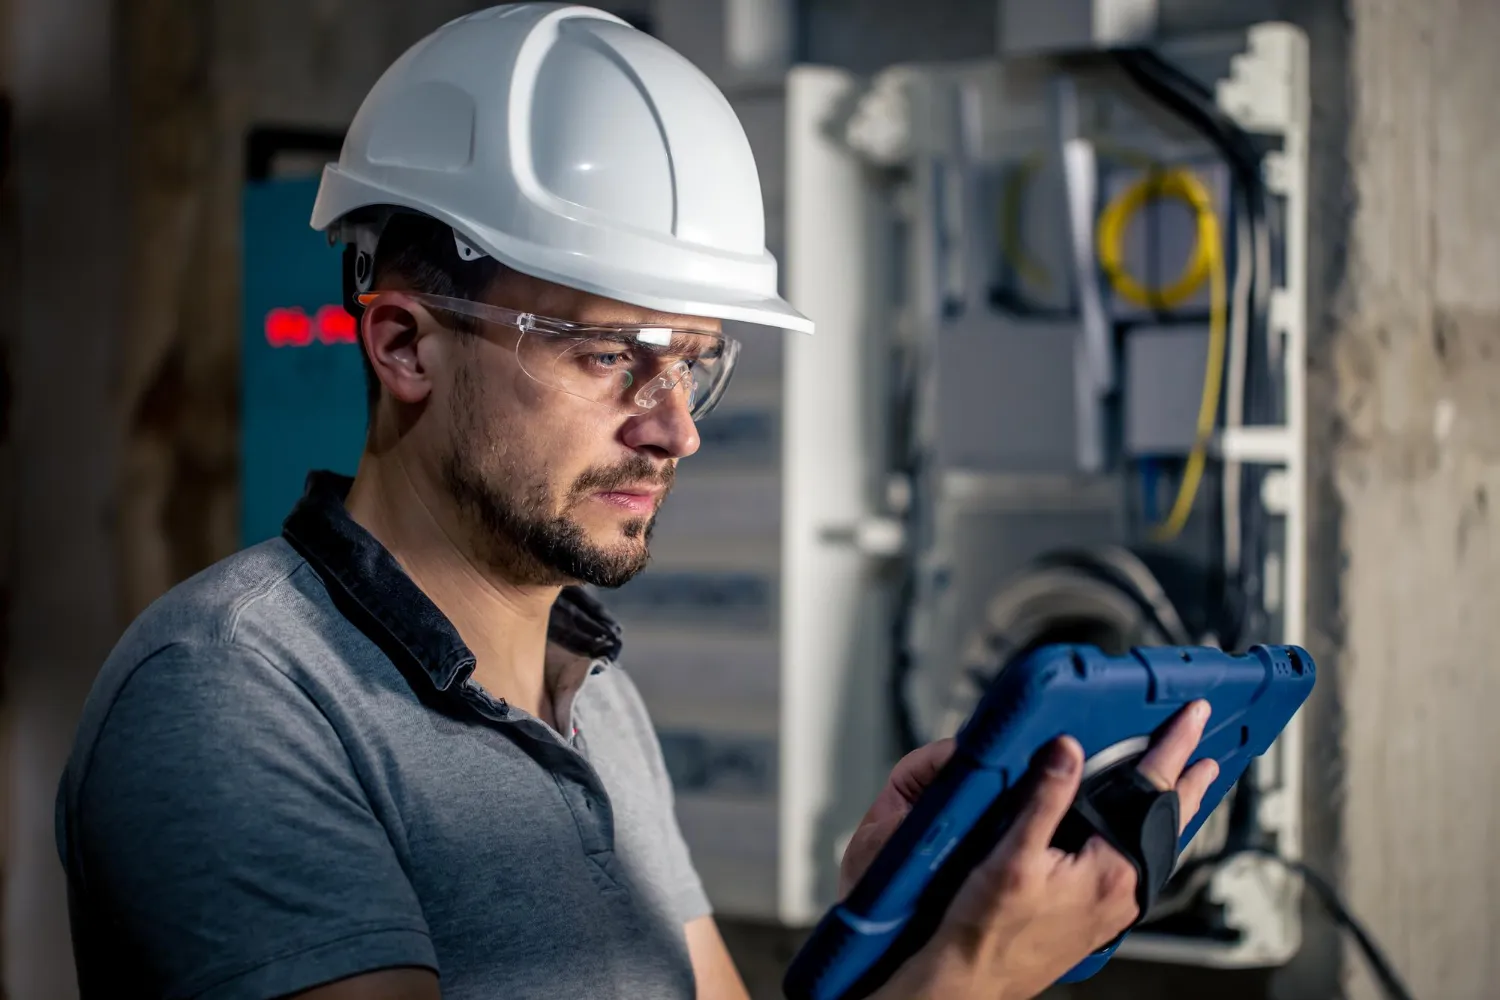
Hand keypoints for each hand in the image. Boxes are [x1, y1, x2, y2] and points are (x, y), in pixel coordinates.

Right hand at [846, 701, 1218, 999]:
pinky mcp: (1099, 916)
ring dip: (1171, 811)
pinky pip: (1138, 864)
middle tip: (1206, 749)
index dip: (1173, 748)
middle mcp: (1124, 891)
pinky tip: (1138, 832)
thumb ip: (1043, 798)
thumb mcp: (1012, 856)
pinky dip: (1147, 836)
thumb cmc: (986, 930)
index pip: (1153, 794)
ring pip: (1156, 847)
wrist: (971, 980)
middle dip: (1189, 783)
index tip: (1192, 718)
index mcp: (1112, 871)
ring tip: (1186, 786)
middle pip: (1168, 823)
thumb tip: (1067, 749)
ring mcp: (1115, 907)